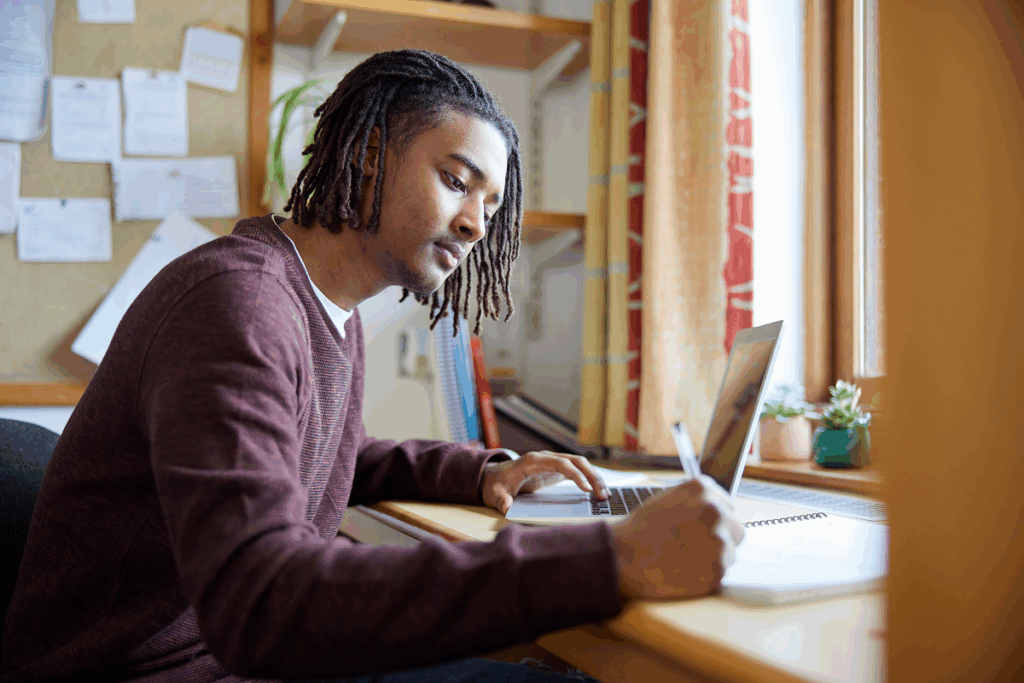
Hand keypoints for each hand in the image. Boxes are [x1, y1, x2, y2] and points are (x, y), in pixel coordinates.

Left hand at [480, 450, 609, 514]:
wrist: (494, 477)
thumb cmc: (496, 485)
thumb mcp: (495, 494)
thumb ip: (501, 500)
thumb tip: (507, 507)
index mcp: (533, 461)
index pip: (560, 463)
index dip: (575, 475)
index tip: (587, 490)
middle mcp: (546, 457)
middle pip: (575, 461)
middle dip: (592, 476)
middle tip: (603, 496)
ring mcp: (552, 462)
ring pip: (579, 464)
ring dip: (594, 477)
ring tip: (605, 496)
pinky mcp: (555, 469)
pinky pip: (576, 470)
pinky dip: (588, 479)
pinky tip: (597, 492)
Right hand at [611, 475, 744, 599]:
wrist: (624, 556)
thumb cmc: (640, 530)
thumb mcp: (667, 500)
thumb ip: (695, 501)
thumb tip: (716, 509)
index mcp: (703, 489)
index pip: (727, 504)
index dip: (713, 518)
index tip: (700, 528)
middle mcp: (715, 510)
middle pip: (735, 527)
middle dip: (720, 537)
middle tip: (694, 546)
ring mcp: (718, 540)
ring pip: (730, 551)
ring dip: (714, 556)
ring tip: (685, 558)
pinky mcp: (718, 568)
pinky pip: (721, 571)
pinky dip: (707, 574)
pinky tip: (685, 570)